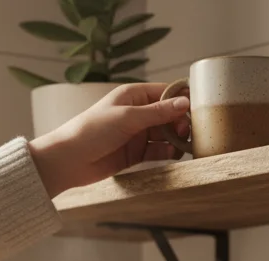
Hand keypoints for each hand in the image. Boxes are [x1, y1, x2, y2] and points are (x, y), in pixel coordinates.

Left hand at [29, 82, 189, 196]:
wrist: (69, 160)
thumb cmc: (92, 130)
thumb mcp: (128, 117)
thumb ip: (158, 112)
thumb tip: (185, 103)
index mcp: (133, 96)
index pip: (165, 92)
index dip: (182, 99)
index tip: (199, 108)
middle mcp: (137, 113)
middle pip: (168, 115)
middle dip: (181, 122)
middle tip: (190, 131)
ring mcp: (136, 134)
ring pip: (165, 135)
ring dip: (176, 139)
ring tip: (185, 145)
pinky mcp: (135, 154)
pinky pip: (157, 152)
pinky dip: (167, 154)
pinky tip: (174, 155)